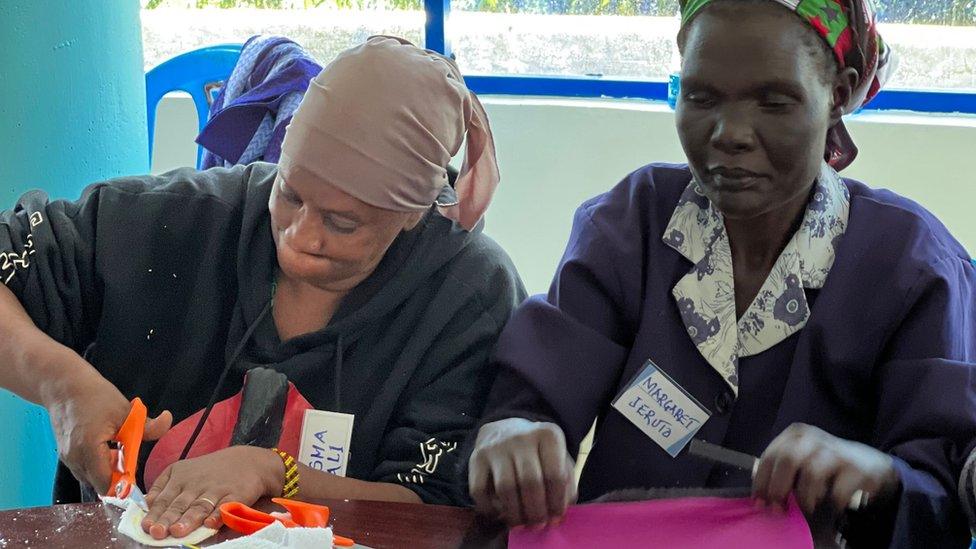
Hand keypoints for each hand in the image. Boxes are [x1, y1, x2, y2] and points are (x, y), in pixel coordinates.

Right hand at [45, 366, 170, 493]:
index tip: (136, 474)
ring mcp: (67, 458)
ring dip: (107, 469)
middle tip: (128, 455)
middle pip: (99, 484)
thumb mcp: (127, 410)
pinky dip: (98, 463)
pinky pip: (84, 468)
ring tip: (117, 448)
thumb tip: (168, 420)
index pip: (106, 485)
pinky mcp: (65, 454)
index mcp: (89, 450)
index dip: (123, 485)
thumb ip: (148, 425)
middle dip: (117, 476)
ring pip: (91, 477)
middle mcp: (75, 459)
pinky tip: (107, 445)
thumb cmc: (95, 396)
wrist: (64, 386)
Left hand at [142, 445, 283, 539]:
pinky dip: (218, 515)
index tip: (146, 526)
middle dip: (168, 519)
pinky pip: (225, 506)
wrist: (246, 461)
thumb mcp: (182, 470)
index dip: (155, 513)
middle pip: (180, 504)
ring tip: (178, 531)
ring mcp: (216, 489)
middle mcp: (196, 483)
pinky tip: (210, 524)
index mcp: (180, 477)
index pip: (164, 498)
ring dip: (188, 519)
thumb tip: (146, 504)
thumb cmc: (208, 470)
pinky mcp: (235, 495)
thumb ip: (162, 487)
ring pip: (199, 506)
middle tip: (157, 532)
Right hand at [468, 418, 577, 527]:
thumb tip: (558, 514)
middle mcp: (522, 437)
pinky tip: (499, 514)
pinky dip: (489, 509)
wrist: (505, 430)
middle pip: (530, 482)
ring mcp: (497, 446)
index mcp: (548, 435)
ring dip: (515, 514)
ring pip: (506, 488)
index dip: (556, 502)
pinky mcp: (477, 457)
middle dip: (536, 511)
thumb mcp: (559, 458)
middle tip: (538, 526)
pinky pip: (480, 490)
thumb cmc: (537, 452)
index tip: (556, 518)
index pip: (555, 475)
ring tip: (521, 525)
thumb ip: (566, 484)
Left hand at [752, 423, 900, 518]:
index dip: (762, 482)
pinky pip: (837, 491)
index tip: (760, 503)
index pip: (770, 456)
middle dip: (779, 489)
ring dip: (805, 497)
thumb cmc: (825, 464)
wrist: (869, 463)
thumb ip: (780, 470)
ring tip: (807, 507)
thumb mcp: (801, 459)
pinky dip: (831, 503)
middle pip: (788, 460)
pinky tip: (832, 505)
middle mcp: (814, 438)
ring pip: (812, 474)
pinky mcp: (856, 468)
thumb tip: (760, 497)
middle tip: (778, 509)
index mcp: (795, 434)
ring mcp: (836, 451)